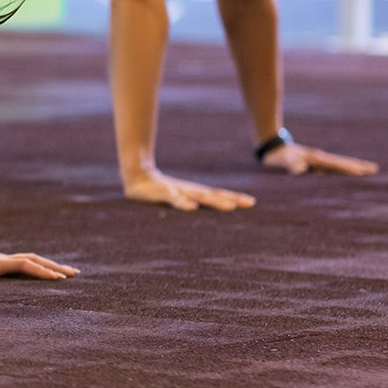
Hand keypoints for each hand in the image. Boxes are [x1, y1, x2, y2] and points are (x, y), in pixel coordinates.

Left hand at [0, 236, 76, 281]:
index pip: (24, 266)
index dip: (41, 272)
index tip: (59, 279)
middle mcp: (2, 260)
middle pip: (34, 260)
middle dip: (54, 267)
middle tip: (75, 274)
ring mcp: (1, 261)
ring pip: (30, 261)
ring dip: (48, 265)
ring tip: (65, 272)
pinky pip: (22, 265)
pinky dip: (36, 268)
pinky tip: (40, 273)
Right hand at [123, 166, 254, 211]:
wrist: (135, 176)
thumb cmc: (157, 190)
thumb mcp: (176, 196)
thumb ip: (188, 204)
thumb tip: (201, 212)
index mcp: (193, 192)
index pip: (217, 194)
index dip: (234, 197)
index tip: (252, 202)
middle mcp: (189, 190)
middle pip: (213, 195)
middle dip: (231, 199)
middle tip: (248, 204)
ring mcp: (176, 191)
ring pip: (198, 196)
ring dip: (215, 201)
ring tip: (229, 207)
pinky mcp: (161, 193)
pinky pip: (173, 198)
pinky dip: (183, 203)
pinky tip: (192, 208)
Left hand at [260, 141, 376, 176]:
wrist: (270, 146)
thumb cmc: (273, 159)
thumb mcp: (278, 162)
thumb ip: (288, 165)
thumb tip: (299, 168)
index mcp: (313, 159)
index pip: (334, 165)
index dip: (347, 169)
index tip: (361, 172)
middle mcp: (319, 158)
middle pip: (341, 162)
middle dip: (357, 166)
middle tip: (374, 169)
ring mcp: (317, 159)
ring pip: (339, 163)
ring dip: (353, 166)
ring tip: (368, 169)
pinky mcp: (314, 161)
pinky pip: (333, 165)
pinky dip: (343, 167)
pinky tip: (348, 171)